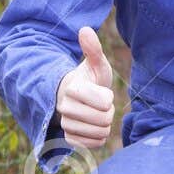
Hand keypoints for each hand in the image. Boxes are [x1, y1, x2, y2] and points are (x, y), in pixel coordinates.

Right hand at [55, 26, 114, 149]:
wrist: (74, 98)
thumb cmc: (89, 80)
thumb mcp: (95, 64)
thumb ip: (93, 49)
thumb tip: (84, 29)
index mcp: (72, 88)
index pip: (105, 102)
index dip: (108, 97)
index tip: (101, 92)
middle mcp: (65, 107)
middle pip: (104, 119)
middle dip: (108, 112)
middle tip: (100, 104)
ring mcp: (66, 124)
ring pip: (100, 133)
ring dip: (104, 125)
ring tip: (96, 114)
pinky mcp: (69, 139)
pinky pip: (94, 145)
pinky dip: (98, 137)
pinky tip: (92, 127)